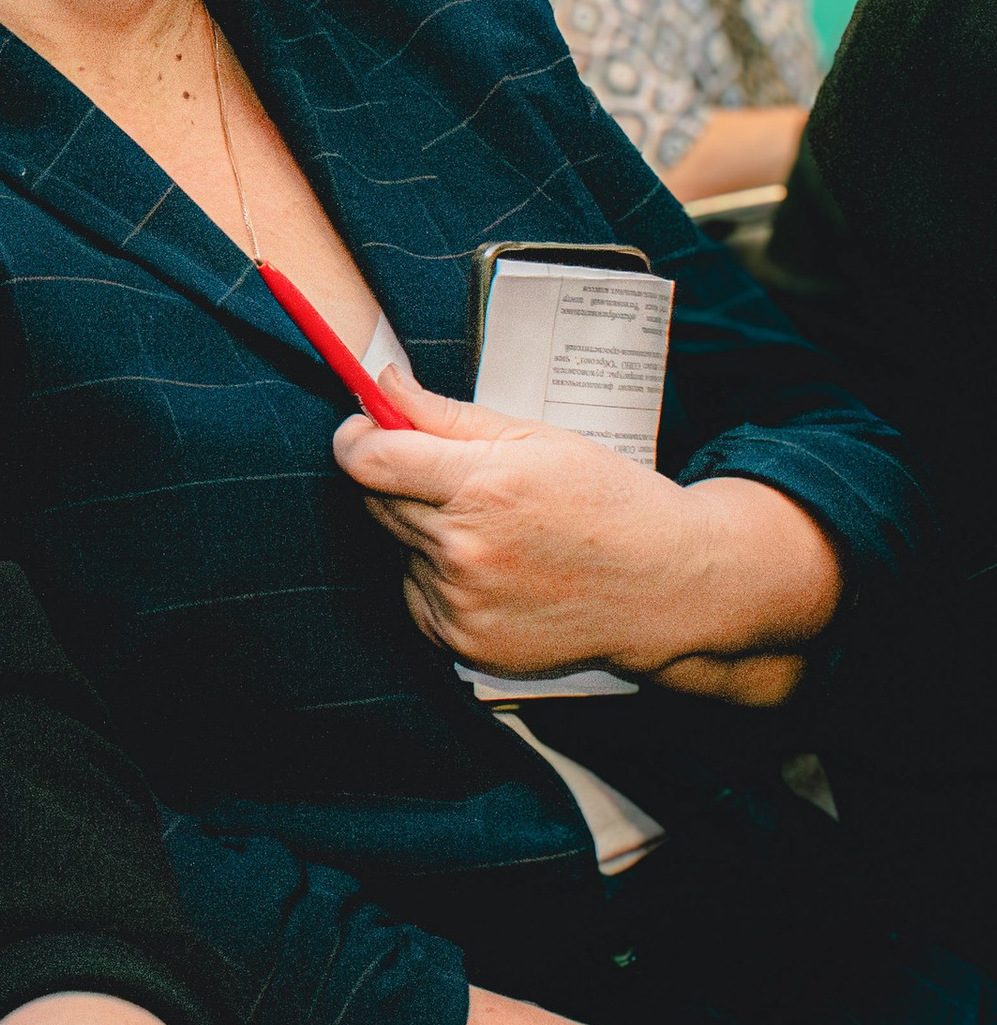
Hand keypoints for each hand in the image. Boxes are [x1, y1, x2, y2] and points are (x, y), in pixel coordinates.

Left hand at [332, 365, 838, 697]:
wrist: (668, 587)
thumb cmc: (607, 501)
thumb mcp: (536, 438)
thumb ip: (445, 415)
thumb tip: (382, 383)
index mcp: (484, 486)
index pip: (369, 460)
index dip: (356, 439)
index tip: (364, 432)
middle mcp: (466, 549)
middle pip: (378, 502)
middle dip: (400, 483)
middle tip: (455, 482)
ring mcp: (463, 601)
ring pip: (399, 548)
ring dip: (424, 533)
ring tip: (493, 532)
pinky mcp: (463, 641)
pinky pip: (415, 594)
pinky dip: (437, 579)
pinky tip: (492, 570)